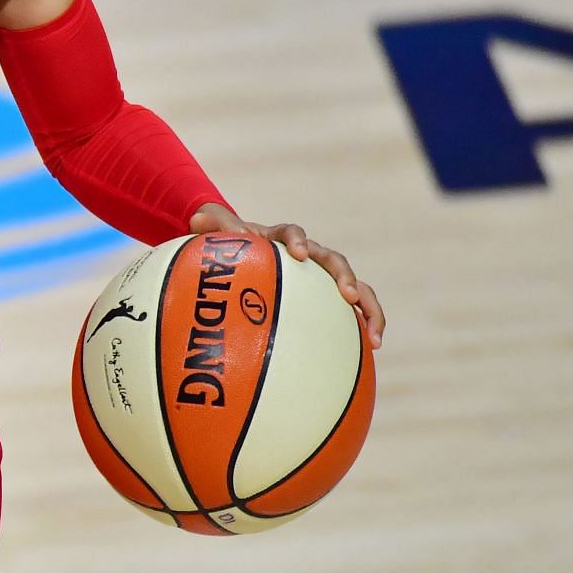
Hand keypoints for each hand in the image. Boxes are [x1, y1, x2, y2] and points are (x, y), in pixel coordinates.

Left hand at [188, 203, 385, 348]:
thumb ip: (212, 227)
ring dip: (369, 310)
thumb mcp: (216, 232)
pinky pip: (348, 313)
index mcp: (280, 238)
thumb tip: (196, 219)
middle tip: (349, 296)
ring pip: (354, 289)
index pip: (292, 233)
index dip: (296, 240)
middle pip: (334, 261)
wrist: (242, 252)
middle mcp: (308, 256)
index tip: (296, 253)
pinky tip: (369, 354)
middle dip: (345, 278)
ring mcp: (320, 278)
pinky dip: (361, 329)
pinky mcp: (325, 298)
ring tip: (375, 339)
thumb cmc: (228, 243)